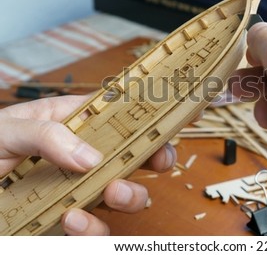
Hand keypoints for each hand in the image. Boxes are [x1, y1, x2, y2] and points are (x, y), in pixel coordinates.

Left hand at [0, 95, 175, 234]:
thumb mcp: (8, 130)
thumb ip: (48, 135)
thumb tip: (91, 156)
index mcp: (71, 124)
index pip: (119, 117)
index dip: (147, 120)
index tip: (169, 125)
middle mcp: (81, 158)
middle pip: (133, 157)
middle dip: (152, 160)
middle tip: (157, 163)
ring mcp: (76, 191)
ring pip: (123, 196)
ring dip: (129, 196)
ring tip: (112, 193)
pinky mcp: (67, 223)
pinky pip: (95, 230)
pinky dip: (93, 229)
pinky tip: (73, 220)